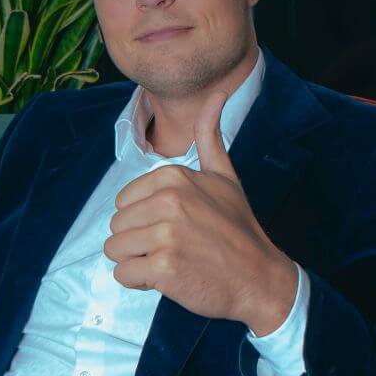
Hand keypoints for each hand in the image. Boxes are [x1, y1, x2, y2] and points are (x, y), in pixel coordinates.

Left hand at [106, 91, 297, 333]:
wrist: (260, 277)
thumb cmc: (237, 229)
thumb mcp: (224, 176)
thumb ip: (210, 136)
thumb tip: (217, 93)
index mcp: (173, 176)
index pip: (123, 202)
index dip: (144, 219)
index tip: (177, 226)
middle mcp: (168, 201)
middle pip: (116, 226)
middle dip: (138, 241)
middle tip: (176, 247)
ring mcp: (165, 234)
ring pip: (115, 250)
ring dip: (137, 261)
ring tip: (172, 260)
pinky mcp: (163, 266)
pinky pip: (123, 274)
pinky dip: (140, 282)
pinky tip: (169, 277)